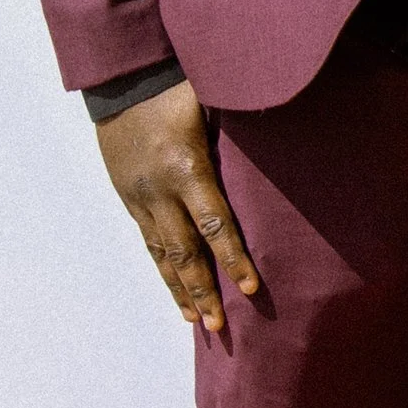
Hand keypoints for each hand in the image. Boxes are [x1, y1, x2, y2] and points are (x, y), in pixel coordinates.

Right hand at [95, 79, 260, 333]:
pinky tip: (175, 290)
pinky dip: (162, 268)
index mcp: (186, 167)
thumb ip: (243, 123)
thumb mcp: (213, 98)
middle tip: (220, 327)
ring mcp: (140, 197)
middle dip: (203, 291)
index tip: (249, 289)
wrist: (119, 79)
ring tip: (198, 321)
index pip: (214, 223)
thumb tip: (288, 124)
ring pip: (162, 253)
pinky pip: (148, 240)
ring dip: (180, 289)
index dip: (233, 258)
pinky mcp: (129, 197)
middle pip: (184, 251)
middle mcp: (160, 190)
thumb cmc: (176, 84)